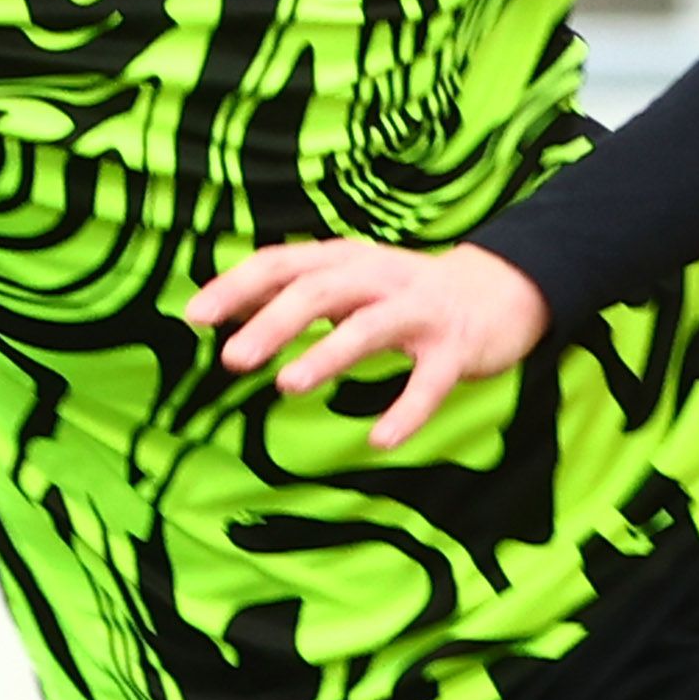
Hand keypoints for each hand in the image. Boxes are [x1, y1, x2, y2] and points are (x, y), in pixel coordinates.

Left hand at [183, 238, 549, 455]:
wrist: (503, 289)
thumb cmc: (405, 292)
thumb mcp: (347, 280)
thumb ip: (291, 291)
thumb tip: (220, 307)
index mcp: (346, 259)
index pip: (282, 263)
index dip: (238, 286)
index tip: (195, 315)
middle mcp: (379, 276)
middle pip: (320, 290)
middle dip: (273, 322)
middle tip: (232, 359)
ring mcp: (419, 311)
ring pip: (369, 327)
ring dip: (328, 354)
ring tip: (288, 385)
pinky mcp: (455, 349)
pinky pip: (429, 382)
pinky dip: (407, 411)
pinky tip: (380, 440)